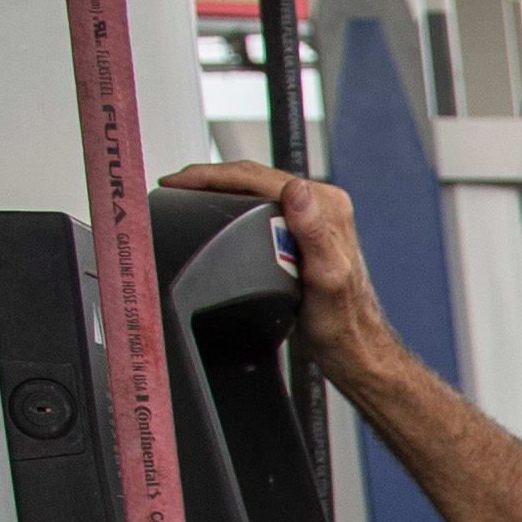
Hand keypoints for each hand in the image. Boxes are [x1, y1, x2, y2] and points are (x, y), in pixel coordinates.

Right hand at [164, 161, 401, 390]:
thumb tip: (297, 191)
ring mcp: (312, 218)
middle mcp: (322, 206)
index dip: (213, 175)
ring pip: (254, 190)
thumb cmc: (340, 322)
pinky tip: (215, 211)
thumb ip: (313, 233)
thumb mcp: (324, 277)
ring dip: (218, 189)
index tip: (179, 180)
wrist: (349, 346)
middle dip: (209, 177)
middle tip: (172, 183)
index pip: (258, 176)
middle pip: (253, 178)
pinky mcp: (302, 233)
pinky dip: (232, 205)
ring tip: (185, 192)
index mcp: (327, 206)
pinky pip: (259, 207)